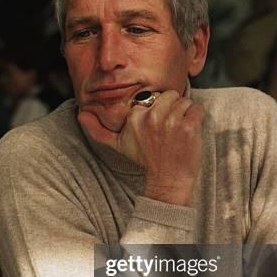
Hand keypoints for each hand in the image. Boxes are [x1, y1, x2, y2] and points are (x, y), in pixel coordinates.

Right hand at [78, 90, 203, 205]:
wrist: (168, 181)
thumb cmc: (145, 160)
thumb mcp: (118, 145)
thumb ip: (98, 130)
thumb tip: (79, 114)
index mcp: (135, 116)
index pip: (153, 96)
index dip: (158, 110)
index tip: (157, 129)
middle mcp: (151, 116)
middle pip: (170, 95)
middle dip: (172, 109)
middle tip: (170, 130)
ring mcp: (171, 121)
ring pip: (184, 101)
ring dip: (185, 114)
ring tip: (179, 132)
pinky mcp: (189, 126)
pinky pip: (197, 108)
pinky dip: (197, 118)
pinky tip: (189, 133)